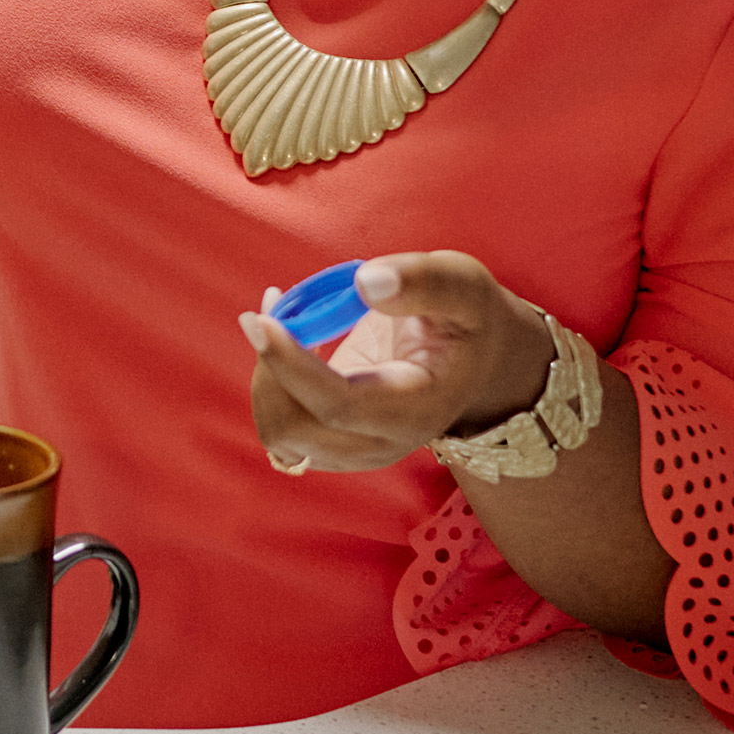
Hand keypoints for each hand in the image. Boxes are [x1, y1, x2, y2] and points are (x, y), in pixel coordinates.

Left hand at [238, 252, 554, 473]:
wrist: (472, 360)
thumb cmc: (467, 319)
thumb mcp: (463, 286)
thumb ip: (423, 282)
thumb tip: (366, 282)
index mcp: (416, 412)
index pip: (338, 407)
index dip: (291, 366)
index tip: (261, 320)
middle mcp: (380, 443)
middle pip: (294, 429)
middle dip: (271, 369)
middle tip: (278, 306)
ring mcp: (351, 451)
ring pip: (277, 431)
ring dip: (266, 372)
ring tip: (283, 311)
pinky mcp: (328, 442)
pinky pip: (278, 423)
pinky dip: (269, 381)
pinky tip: (284, 334)